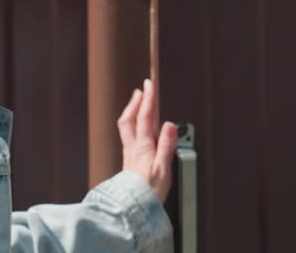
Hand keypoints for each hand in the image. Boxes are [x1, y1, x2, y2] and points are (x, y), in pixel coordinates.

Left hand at [117, 77, 177, 203]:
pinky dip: (130, 126)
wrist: (133, 209)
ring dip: (131, 112)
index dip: (148, 99)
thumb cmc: (149, 192)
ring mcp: (129, 155)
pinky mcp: (128, 163)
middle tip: (141, 89)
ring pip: (126, 127)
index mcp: (143, 147)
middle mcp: (133, 148)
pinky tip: (134, 129)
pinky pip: (127, 137)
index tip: (150, 84)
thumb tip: (169, 124)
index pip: (145, 117)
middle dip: (135, 102)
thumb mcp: (164, 168)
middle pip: (129, 119)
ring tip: (135, 103)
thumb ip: (166, 145)